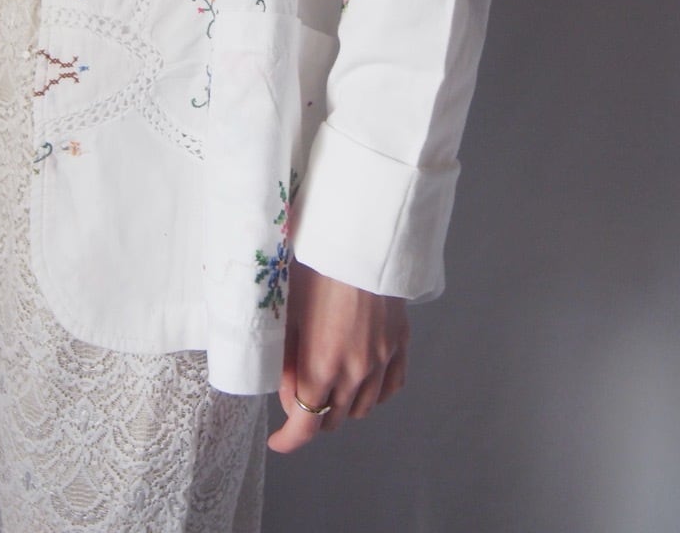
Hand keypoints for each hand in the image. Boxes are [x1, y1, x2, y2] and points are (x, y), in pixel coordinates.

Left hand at [267, 259, 408, 453]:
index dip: (288, 439)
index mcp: (321, 366)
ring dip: (342, 406)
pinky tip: (362, 380)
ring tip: (328, 387)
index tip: (278, 439)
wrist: (361, 239)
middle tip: (298, 398)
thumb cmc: (317, 267)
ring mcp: (382, 360)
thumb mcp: (288, 313)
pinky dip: (374, 393)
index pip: (305, 426)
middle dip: (312, 416)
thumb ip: (286, 361)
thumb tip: (288, 392)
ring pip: (363, 408)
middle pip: (333, 419)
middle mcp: (355, 372)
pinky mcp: (400, 344)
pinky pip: (390, 387)